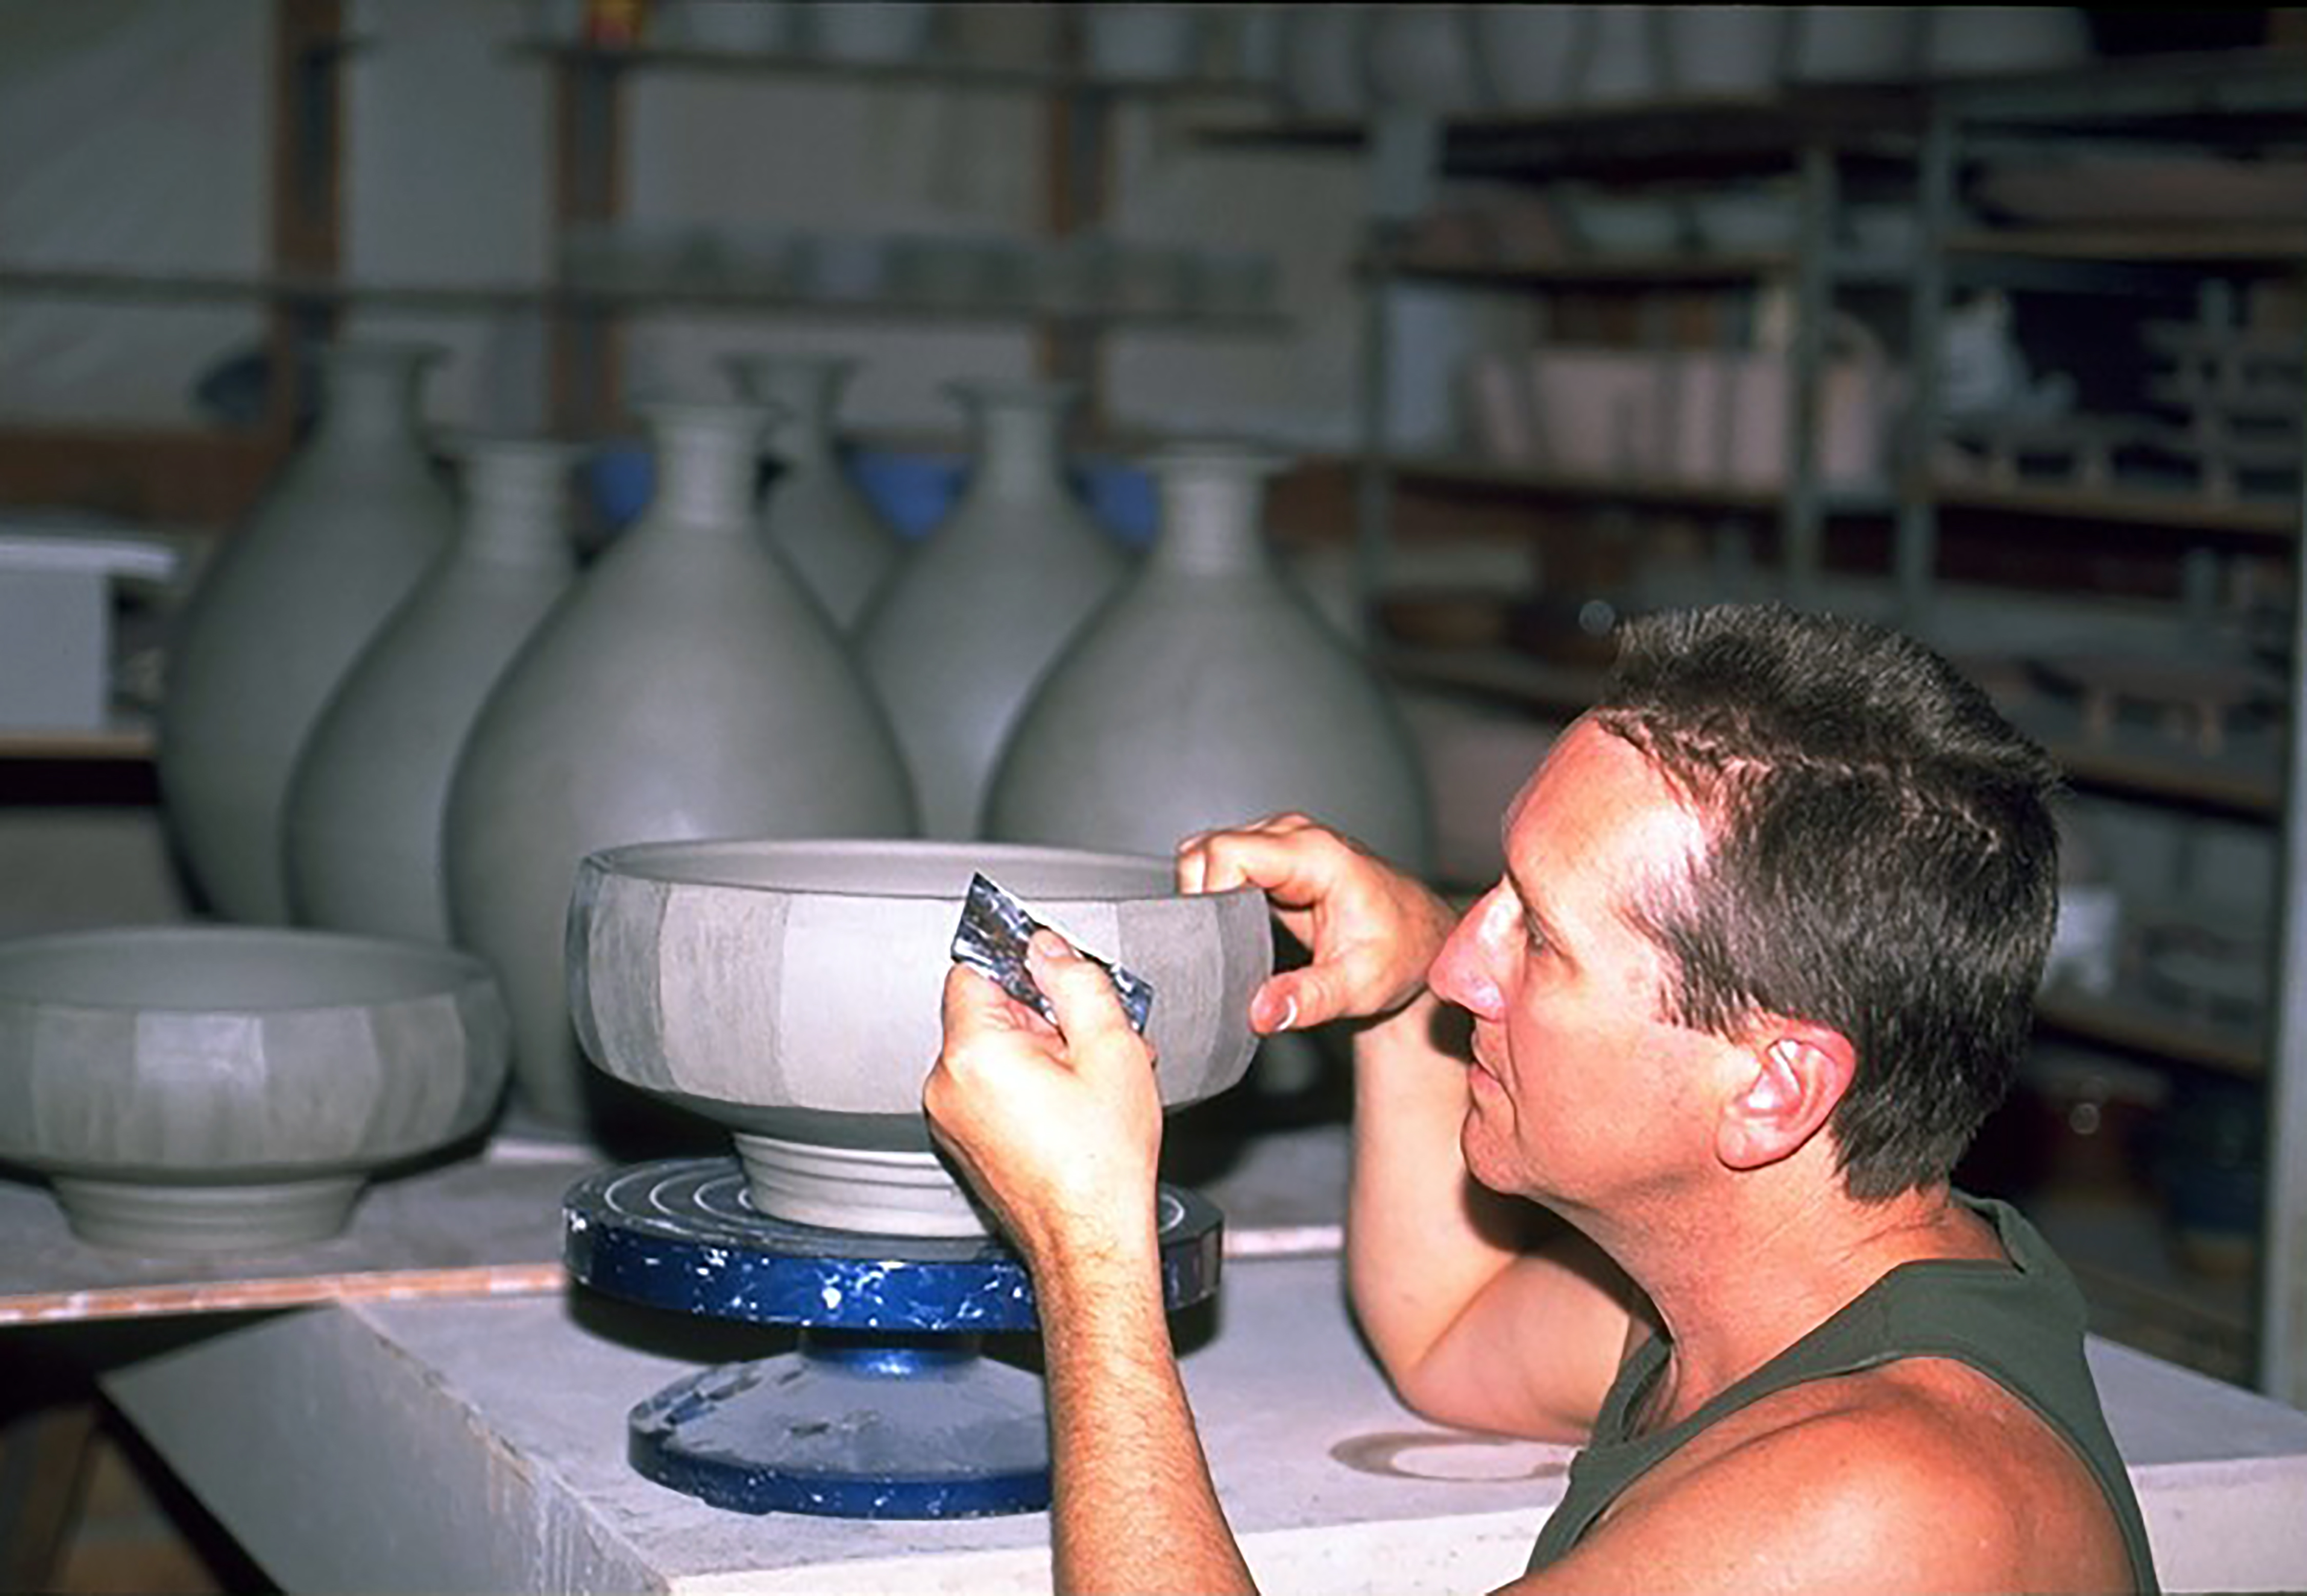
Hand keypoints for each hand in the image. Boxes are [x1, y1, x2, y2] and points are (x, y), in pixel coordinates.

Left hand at [923, 931, 1162, 1267]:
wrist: (1092, 1241)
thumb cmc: (1103, 1166)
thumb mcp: (1112, 1048)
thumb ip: (1077, 980)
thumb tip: (1048, 948)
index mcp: (974, 1054)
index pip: (972, 969)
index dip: (1021, 966)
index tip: (1055, 977)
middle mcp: (947, 1084)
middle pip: (986, 1013)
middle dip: (1040, 1017)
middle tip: (1088, 1044)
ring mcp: (950, 1117)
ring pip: (992, 1052)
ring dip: (1038, 1053)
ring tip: (1085, 1083)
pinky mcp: (963, 1141)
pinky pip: (990, 1089)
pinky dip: (1026, 1086)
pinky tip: (1069, 1108)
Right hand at [1176, 813, 1459, 1034]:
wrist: (1420, 943)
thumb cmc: (1400, 955)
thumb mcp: (1358, 987)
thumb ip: (1308, 999)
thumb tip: (1261, 1014)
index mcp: (1317, 854)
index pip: (1225, 852)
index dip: (1210, 895)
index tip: (1222, 937)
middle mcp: (1296, 836)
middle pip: (1208, 849)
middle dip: (1203, 898)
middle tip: (1229, 944)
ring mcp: (1283, 841)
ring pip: (1208, 852)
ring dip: (1209, 894)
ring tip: (1238, 935)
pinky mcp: (1274, 855)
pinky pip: (1222, 862)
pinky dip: (1217, 891)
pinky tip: (1241, 923)